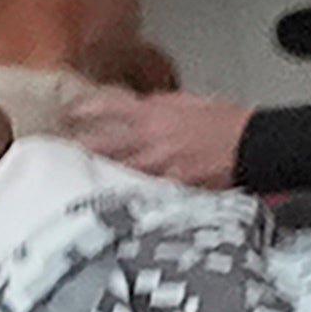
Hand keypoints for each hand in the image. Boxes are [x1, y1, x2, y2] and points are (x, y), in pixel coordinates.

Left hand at [63, 85, 244, 190]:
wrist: (255, 143)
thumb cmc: (225, 122)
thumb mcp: (188, 102)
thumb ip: (157, 105)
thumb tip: (133, 106)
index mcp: (155, 113)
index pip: (110, 107)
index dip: (85, 109)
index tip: (67, 114)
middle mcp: (151, 138)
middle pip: (102, 145)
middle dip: (78, 151)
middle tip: (55, 156)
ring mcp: (159, 164)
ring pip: (116, 172)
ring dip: (95, 178)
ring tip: (71, 186)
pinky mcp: (170, 186)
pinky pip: (141, 194)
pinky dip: (125, 200)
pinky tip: (109, 208)